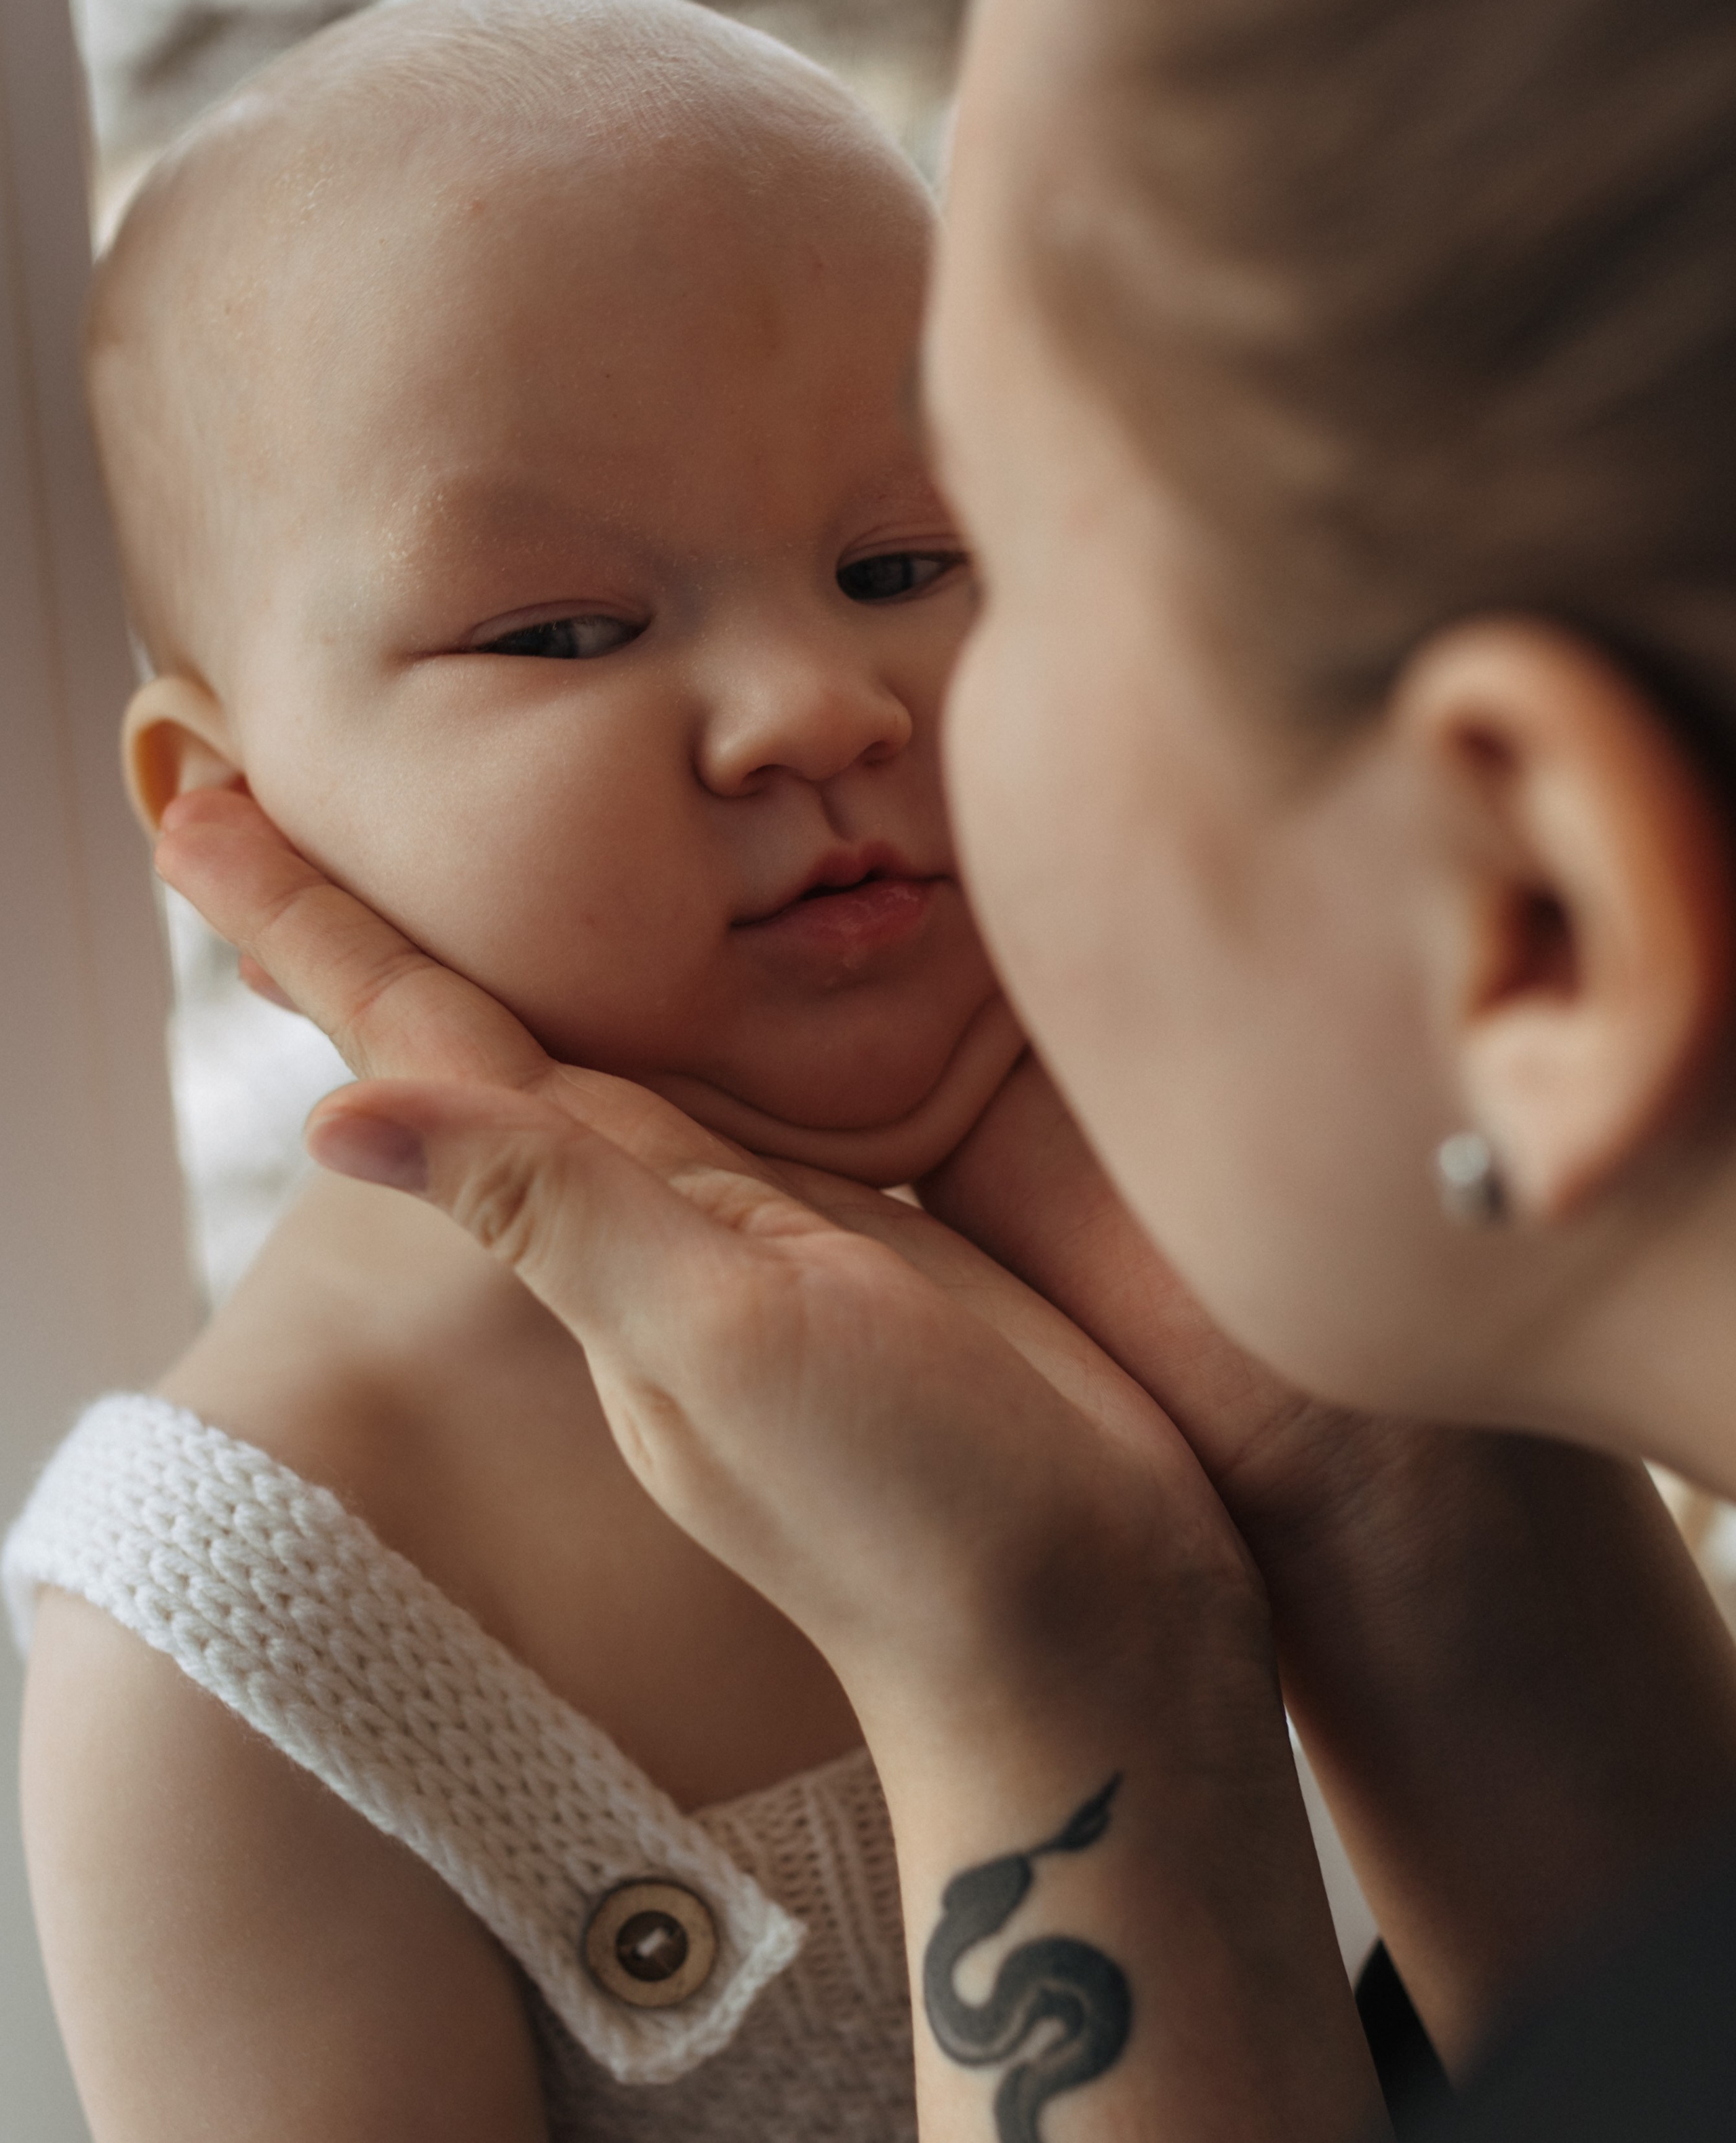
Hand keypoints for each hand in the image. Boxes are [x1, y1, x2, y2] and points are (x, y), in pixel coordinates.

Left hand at [156, 791, 1262, 1722]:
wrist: (1084, 1630)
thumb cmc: (914, 1508)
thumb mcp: (719, 1347)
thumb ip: (558, 1217)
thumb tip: (334, 1115)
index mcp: (601, 1224)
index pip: (429, 1040)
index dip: (315, 928)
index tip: (197, 817)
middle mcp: (656, 1213)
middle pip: (490, 1026)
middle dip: (381, 918)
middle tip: (267, 800)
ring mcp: (758, 1227)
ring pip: (614, 1045)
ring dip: (518, 957)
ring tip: (442, 857)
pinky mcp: (864, 1236)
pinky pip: (748, 1089)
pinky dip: (694, 1012)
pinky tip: (691, 975)